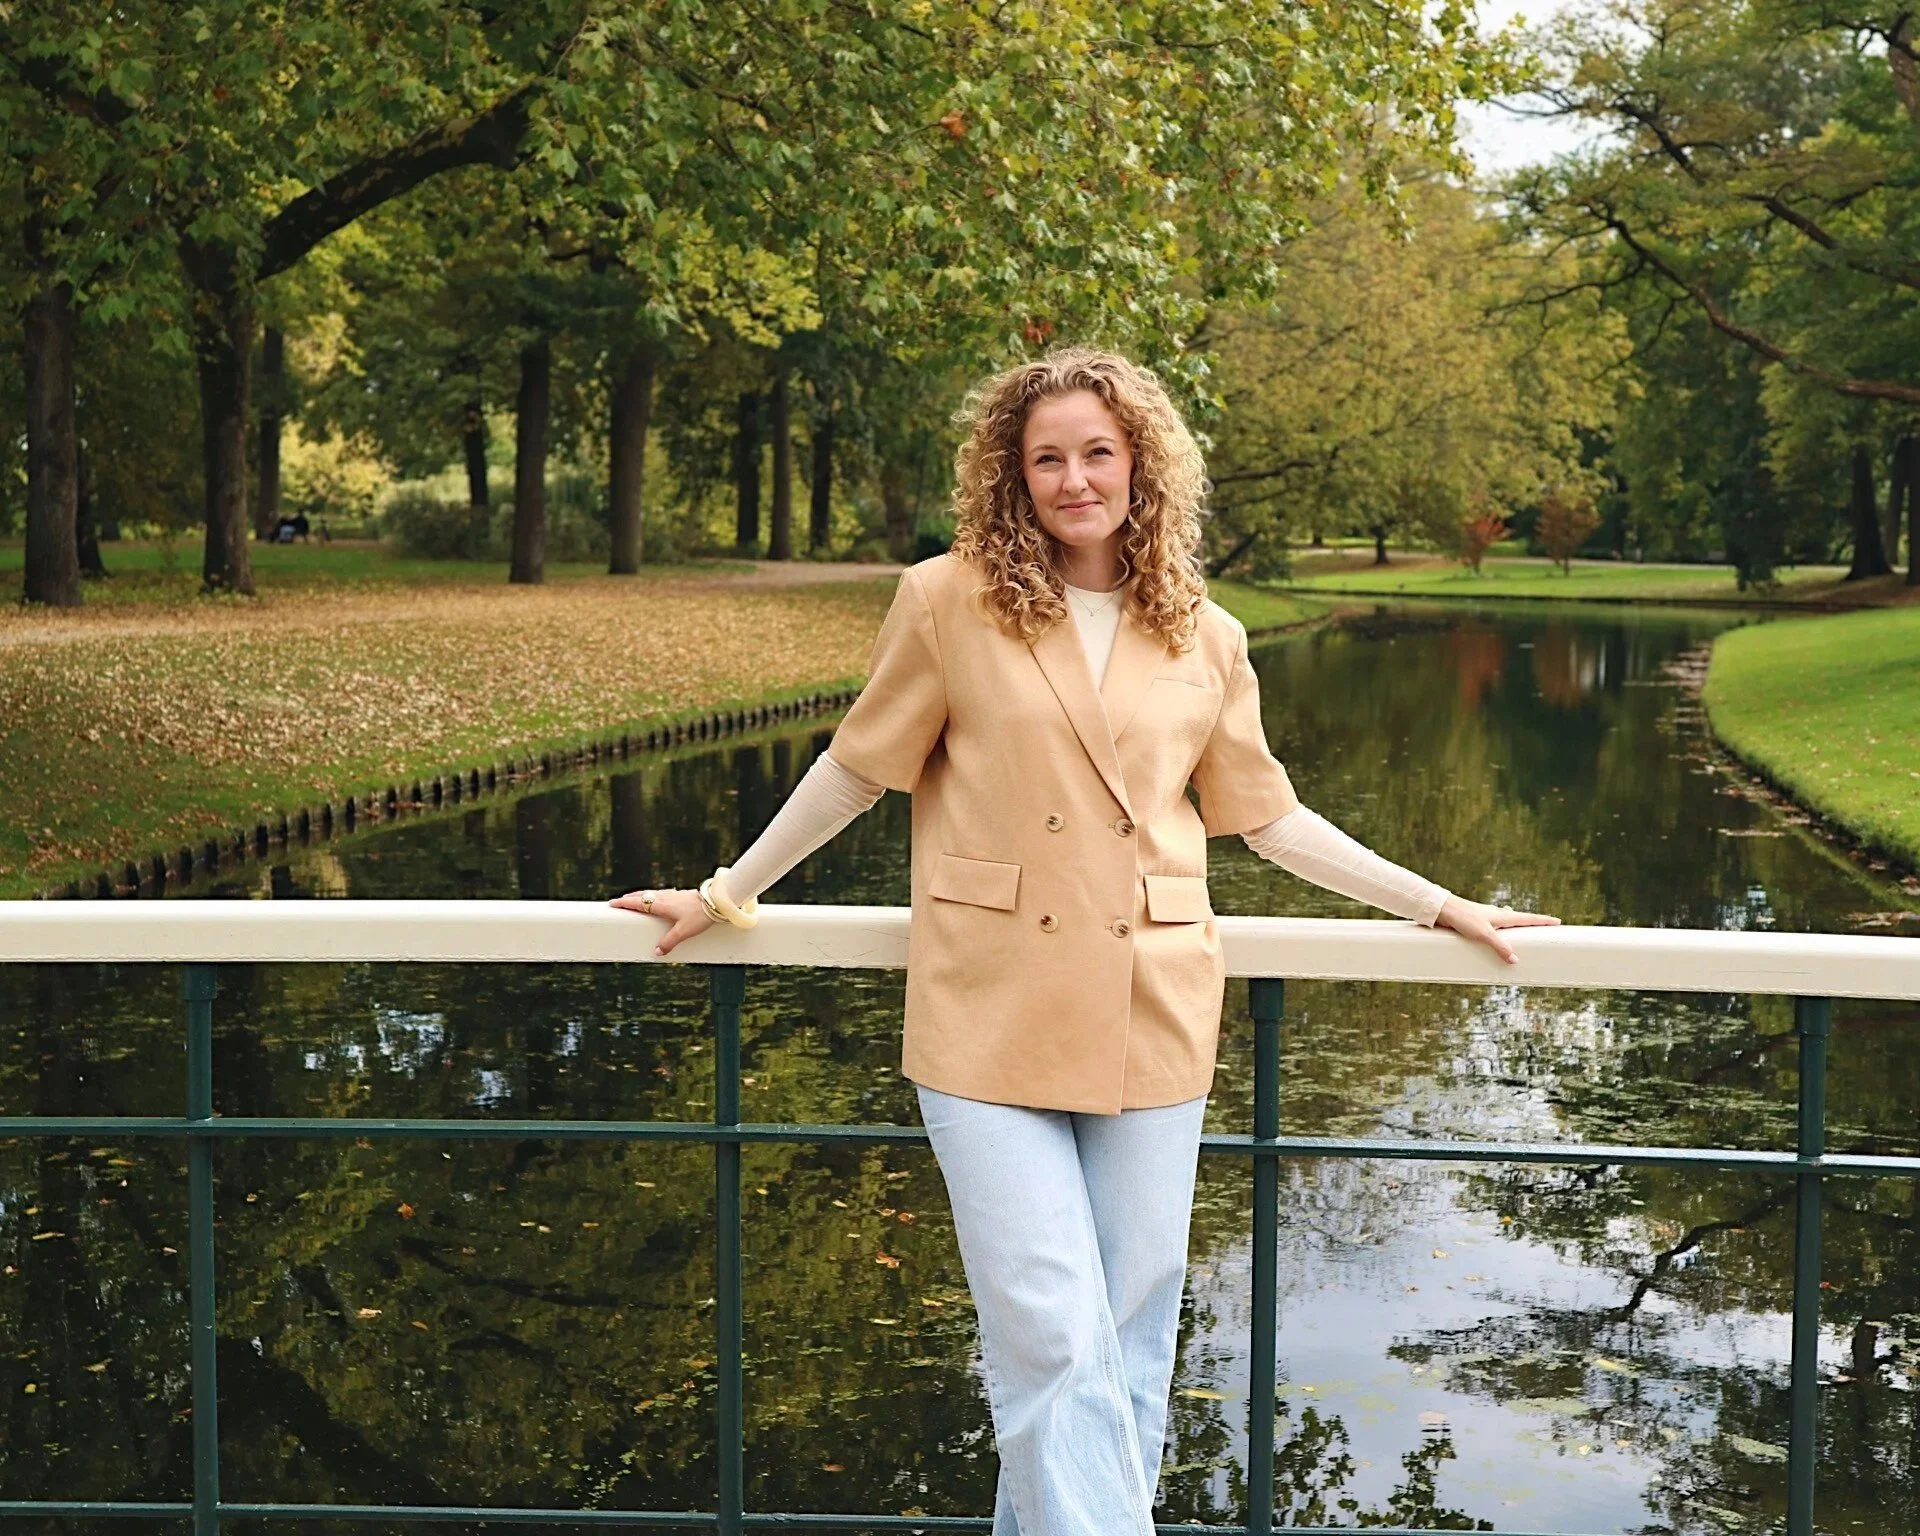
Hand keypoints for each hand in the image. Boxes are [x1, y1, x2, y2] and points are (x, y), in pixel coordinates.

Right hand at [607, 887, 713, 955]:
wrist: (716, 902)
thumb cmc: (699, 915)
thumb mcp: (683, 932)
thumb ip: (669, 942)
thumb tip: (658, 952)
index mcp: (661, 904)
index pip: (638, 903)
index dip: (624, 903)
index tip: (613, 903)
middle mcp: (665, 897)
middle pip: (642, 895)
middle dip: (629, 898)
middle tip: (619, 901)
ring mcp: (673, 894)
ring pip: (652, 893)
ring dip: (641, 896)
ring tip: (635, 900)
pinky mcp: (680, 895)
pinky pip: (661, 894)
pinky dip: (653, 895)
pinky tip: (658, 899)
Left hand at [1434, 895, 1560, 965]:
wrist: (1443, 909)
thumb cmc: (1464, 918)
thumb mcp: (1485, 935)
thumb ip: (1501, 947)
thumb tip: (1515, 960)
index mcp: (1503, 916)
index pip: (1529, 918)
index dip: (1544, 921)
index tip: (1558, 921)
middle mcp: (1497, 916)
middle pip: (1520, 920)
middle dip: (1533, 924)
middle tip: (1545, 928)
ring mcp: (1487, 919)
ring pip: (1507, 924)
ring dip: (1517, 928)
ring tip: (1525, 933)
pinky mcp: (1477, 924)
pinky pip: (1495, 930)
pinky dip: (1502, 933)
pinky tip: (1497, 936)